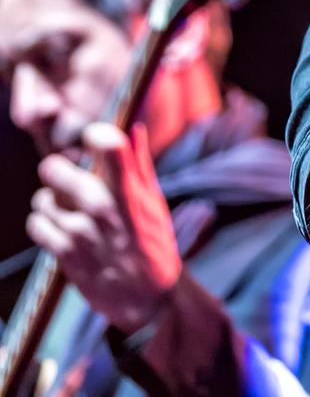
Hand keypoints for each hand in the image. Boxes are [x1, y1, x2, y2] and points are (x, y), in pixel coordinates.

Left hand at [28, 123, 181, 334]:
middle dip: (57, 170)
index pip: (108, 145)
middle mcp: (102, 209)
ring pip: (41, 199)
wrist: (149, 299)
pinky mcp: (66, 257)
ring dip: (49, 200)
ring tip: (63, 208)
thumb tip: (133, 129)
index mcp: (129, 191)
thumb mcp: (154, 201)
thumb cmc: (153, 244)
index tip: (92, 139)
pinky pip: (37, 226)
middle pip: (55, 169)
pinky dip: (42, 223)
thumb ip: (140, 164)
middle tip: (65, 176)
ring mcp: (80, 234)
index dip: (95, 134)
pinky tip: (58, 226)